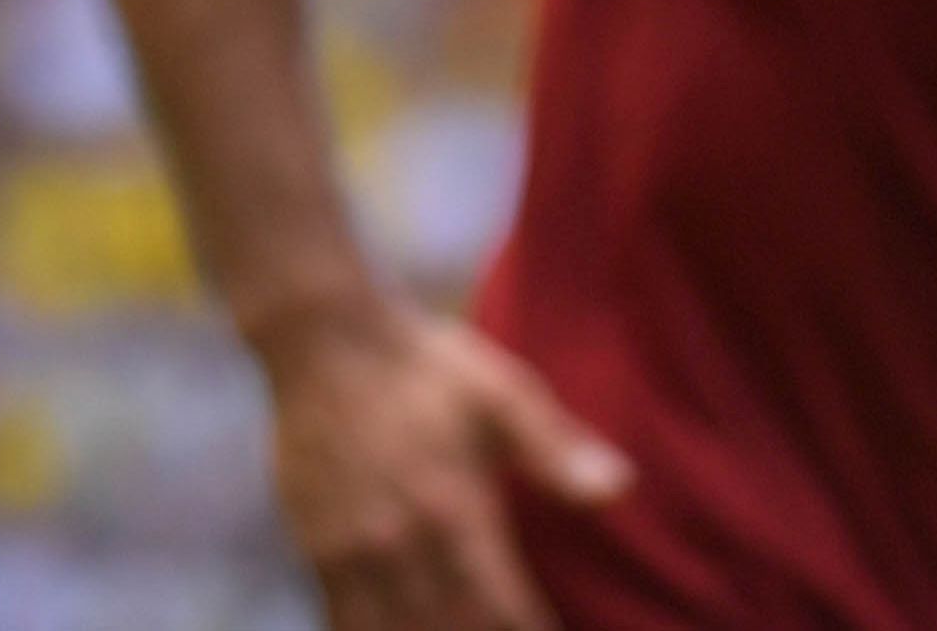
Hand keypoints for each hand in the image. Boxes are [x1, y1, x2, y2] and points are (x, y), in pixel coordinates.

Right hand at [258, 306, 629, 630]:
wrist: (319, 335)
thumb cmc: (421, 364)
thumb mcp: (498, 392)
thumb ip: (554, 448)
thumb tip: (620, 488)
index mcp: (455, 511)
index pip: (505, 614)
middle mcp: (401, 545)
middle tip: (508, 629)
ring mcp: (351, 552)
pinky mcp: (316, 549)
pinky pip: (346, 623)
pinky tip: (402, 628)